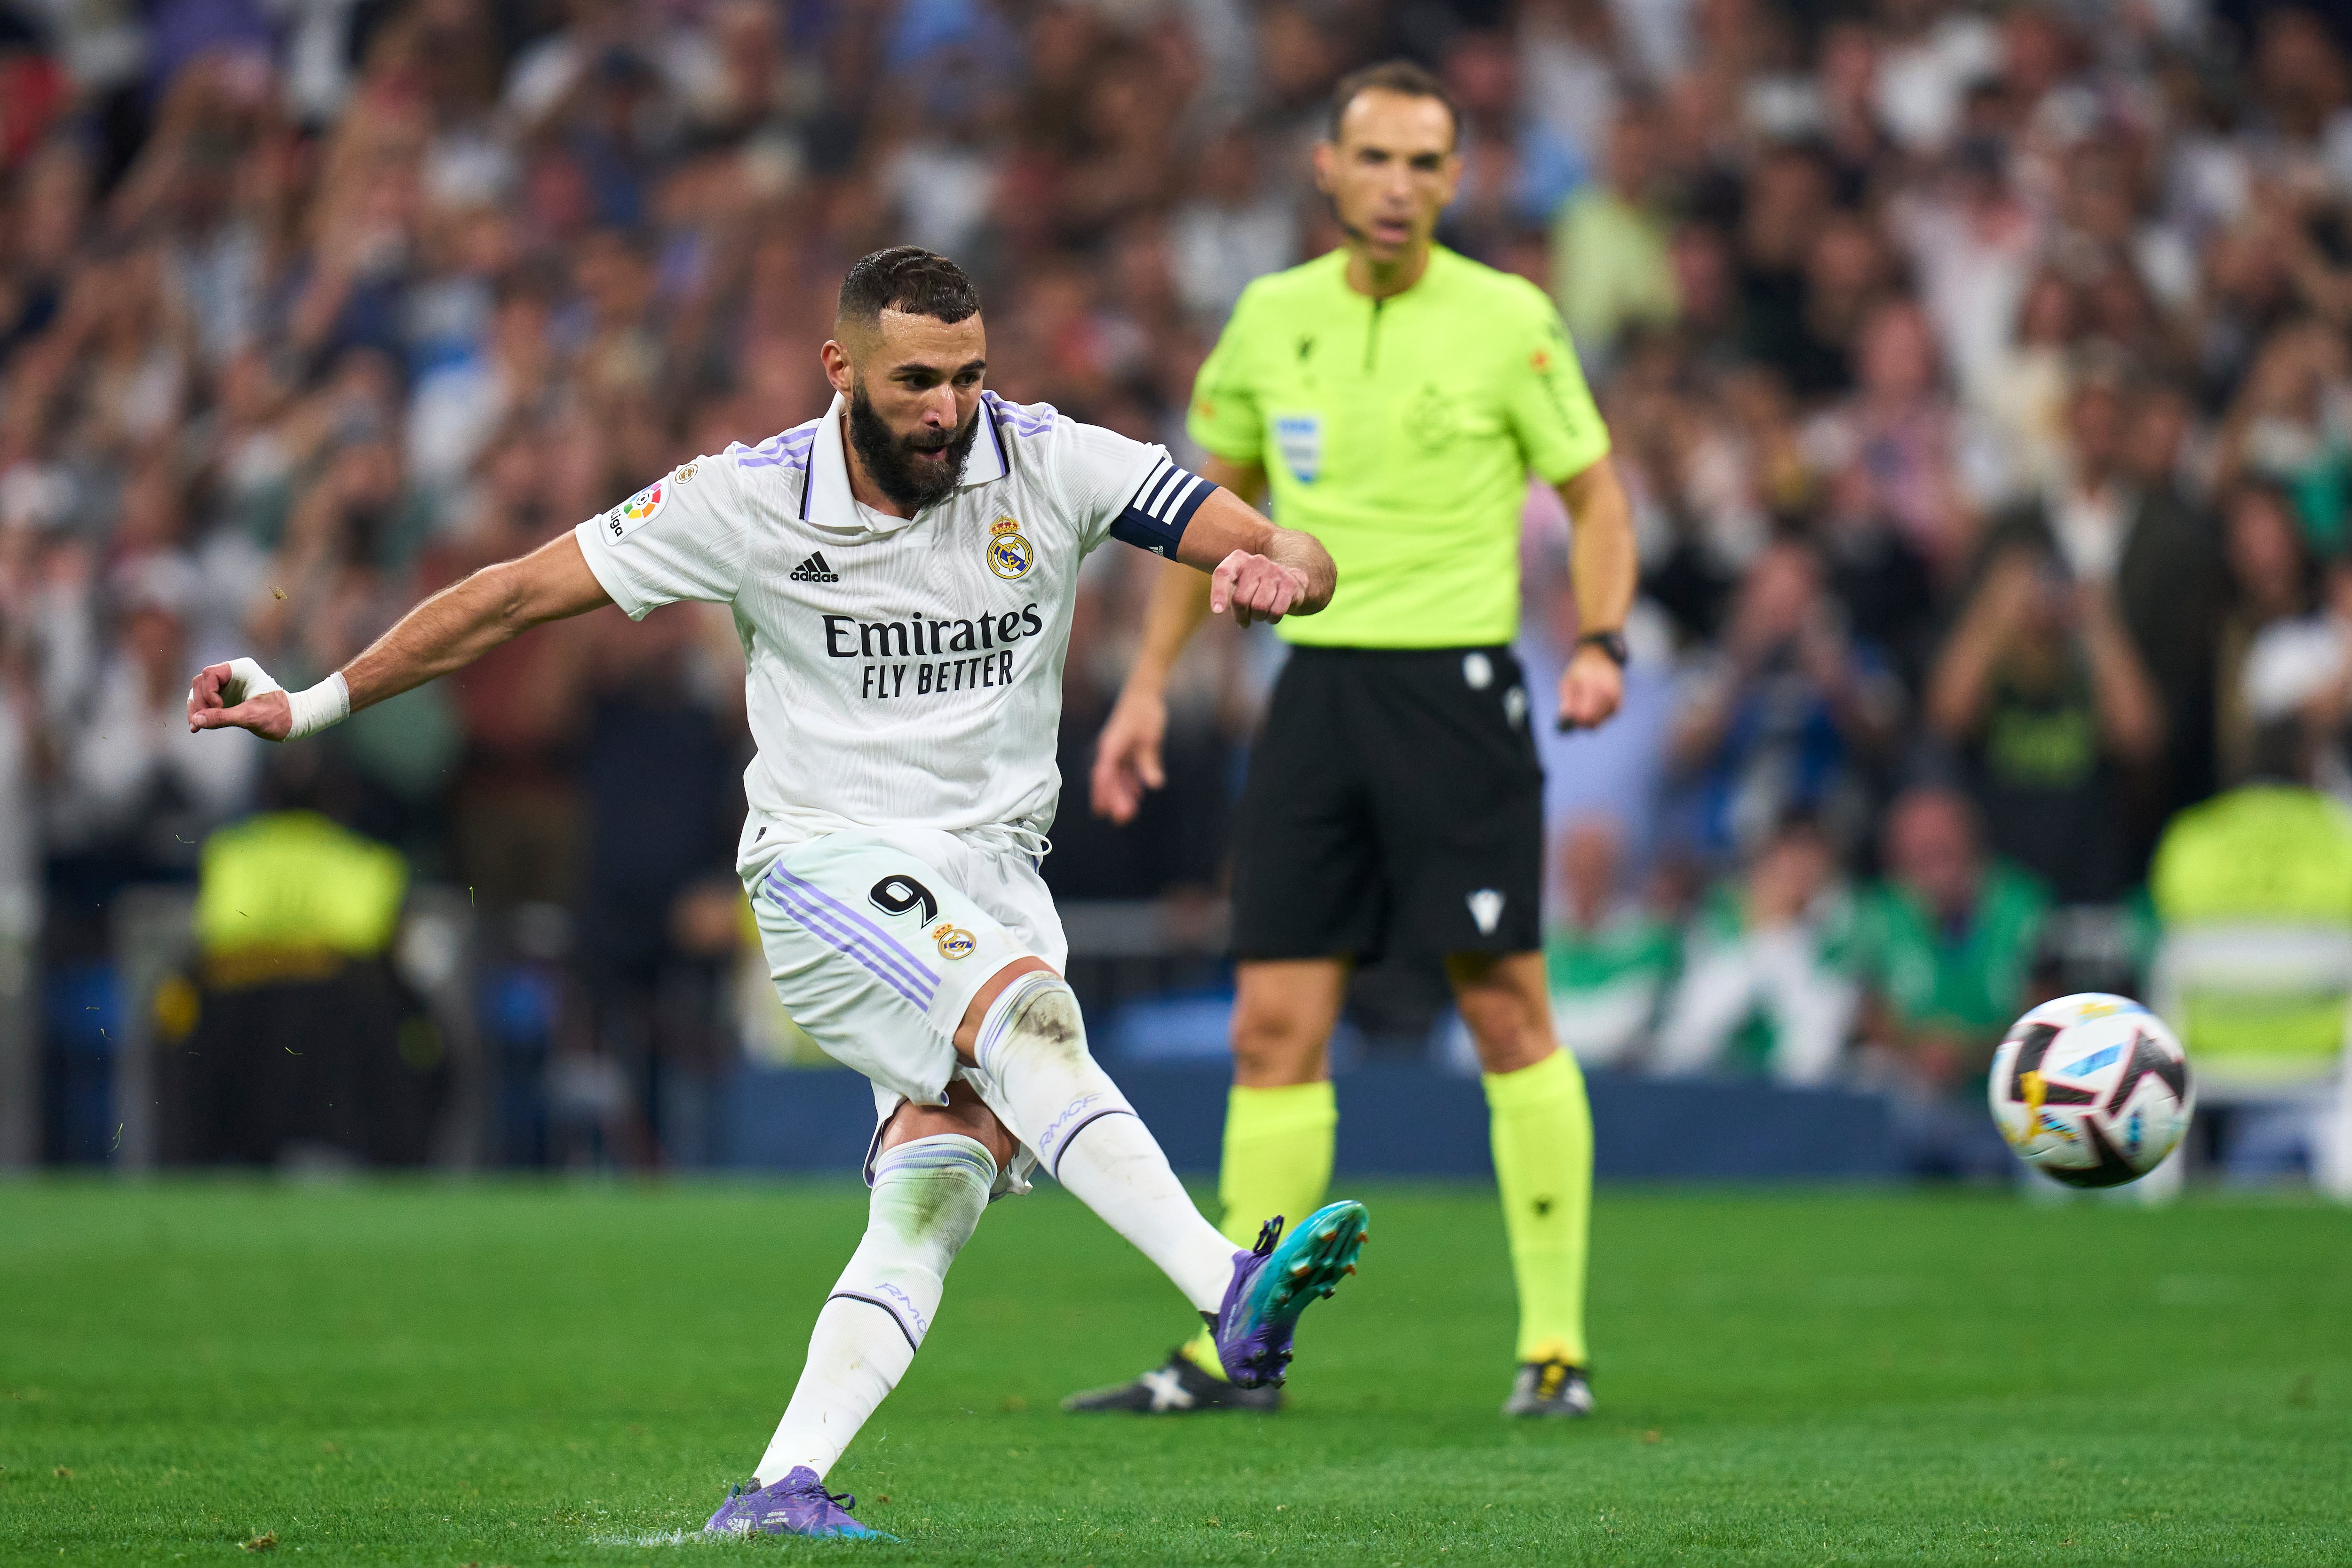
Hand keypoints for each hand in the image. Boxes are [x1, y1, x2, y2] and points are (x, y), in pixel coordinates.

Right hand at [186, 661, 290, 740]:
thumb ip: (223, 717)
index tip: (218, 708)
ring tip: (195, 727)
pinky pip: (206, 702)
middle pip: (201, 683)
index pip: (210, 674)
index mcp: (242, 670)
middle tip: (198, 722)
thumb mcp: (251, 717)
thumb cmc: (279, 715)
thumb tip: (196, 720)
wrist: (293, 721)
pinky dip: (201, 713)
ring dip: (196, 709)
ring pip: (201, 692)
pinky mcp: (226, 698)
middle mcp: (232, 675)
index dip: (208, 691)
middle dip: (199, 702)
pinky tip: (197, 727)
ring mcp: (228, 686)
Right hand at [1090, 686, 1166, 823]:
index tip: (1104, 811)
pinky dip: (1130, 783)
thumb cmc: (1145, 711)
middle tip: (1123, 819)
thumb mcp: (1150, 737)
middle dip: (1114, 799)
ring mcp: (1118, 750)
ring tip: (1129, 813)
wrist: (1144, 692)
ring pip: (1117, 777)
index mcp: (1111, 746)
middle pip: (1108, 780)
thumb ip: (1149, 761)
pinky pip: (1125, 770)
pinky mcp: (1126, 749)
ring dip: (1122, 794)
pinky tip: (1137, 794)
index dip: (1103, 794)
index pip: (1104, 775)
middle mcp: (1111, 750)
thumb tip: (1154, 784)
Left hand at [1209, 549, 1308, 626]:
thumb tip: (1219, 609)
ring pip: (1259, 608)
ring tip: (1260, 613)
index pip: (1223, 573)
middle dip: (1241, 615)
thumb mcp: (1237, 584)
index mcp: (1238, 559)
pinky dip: (1272, 619)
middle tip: (1244, 619)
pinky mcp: (1290, 584)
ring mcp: (1275, 571)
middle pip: (1240, 599)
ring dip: (1258, 617)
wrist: (1288, 579)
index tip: (1217, 611)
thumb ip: (1226, 594)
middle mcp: (1257, 561)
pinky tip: (1272, 615)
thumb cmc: (1254, 586)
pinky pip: (1276, 611)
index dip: (1218, 592)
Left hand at [1557, 644, 1623, 730]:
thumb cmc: (1580, 673)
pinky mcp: (1619, 704)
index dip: (1576, 721)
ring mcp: (1615, 698)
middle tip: (1574, 718)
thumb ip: (1566, 701)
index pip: (1586, 714)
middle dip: (1582, 724)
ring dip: (1589, 719)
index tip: (1569, 720)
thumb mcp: (1568, 682)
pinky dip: (1598, 716)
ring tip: (1585, 702)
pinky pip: (1605, 719)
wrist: (1600, 659)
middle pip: (1594, 722)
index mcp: (1591, 685)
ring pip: (1599, 723)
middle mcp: (1607, 692)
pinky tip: (1595, 702)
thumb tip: (1565, 719)